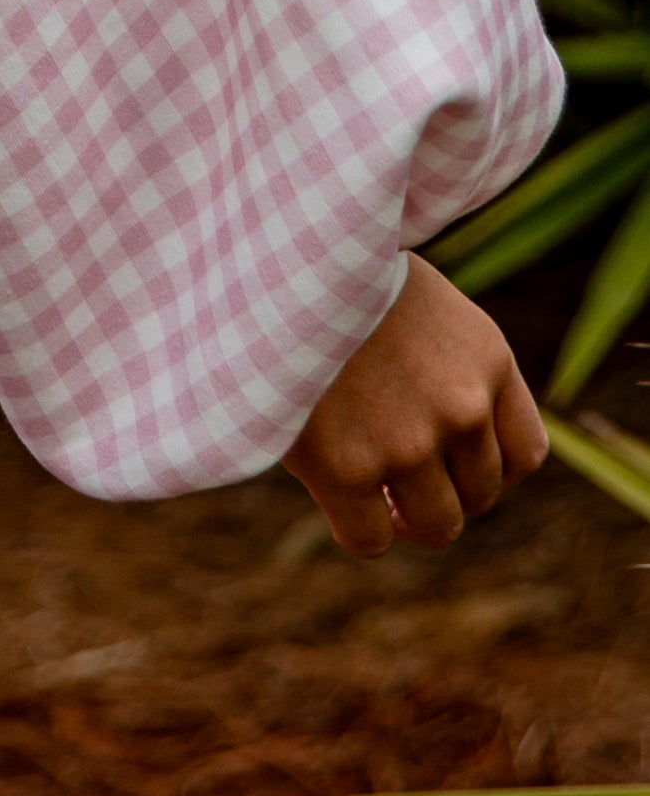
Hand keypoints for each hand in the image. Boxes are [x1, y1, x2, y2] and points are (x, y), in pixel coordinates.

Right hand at [286, 258, 548, 556]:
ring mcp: (410, 443)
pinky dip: (359, 531)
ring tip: (370, 497)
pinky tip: (336, 504)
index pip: (523, 454)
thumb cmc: (332, 271)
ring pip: (435, 526)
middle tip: (397, 480)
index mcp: (487, 359)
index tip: (446, 462)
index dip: (484, 469)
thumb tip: (440, 430)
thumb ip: (444, 362)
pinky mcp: (349, 468)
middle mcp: (462, 406)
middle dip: (440, 494)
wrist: (272, 257)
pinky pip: (369, 538)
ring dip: (404, 519)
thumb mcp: (415, 301)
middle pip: (479, 496)